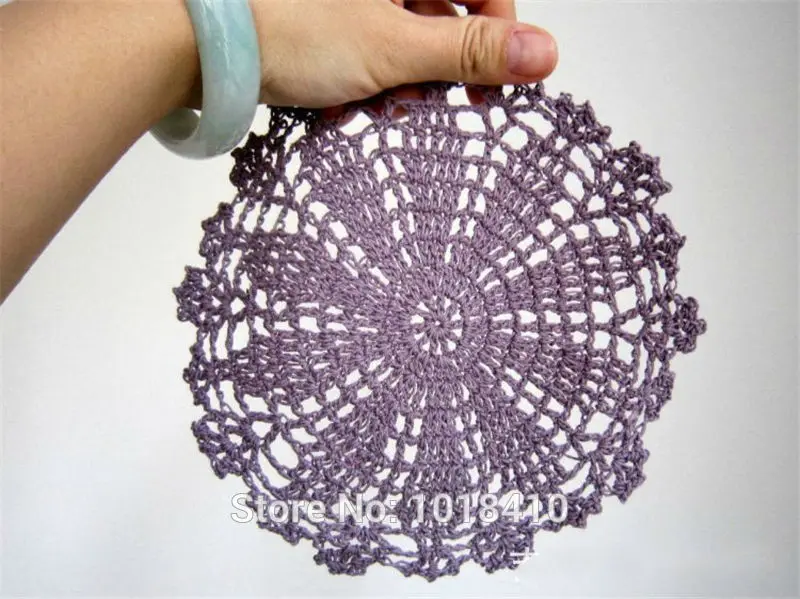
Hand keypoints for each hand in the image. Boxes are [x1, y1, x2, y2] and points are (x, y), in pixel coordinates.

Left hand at [244, 0, 557, 114]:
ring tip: (382, 109)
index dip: (498, 30)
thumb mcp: (393, 47)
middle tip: (432, 102)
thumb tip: (542, 54)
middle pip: (440, 6)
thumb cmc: (286, 28)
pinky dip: (366, 71)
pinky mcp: (321, 10)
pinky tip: (348, 101)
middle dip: (441, 62)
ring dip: (402, 75)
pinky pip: (363, 36)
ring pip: (400, 26)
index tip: (493, 81)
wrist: (195, 40)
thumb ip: (470, 53)